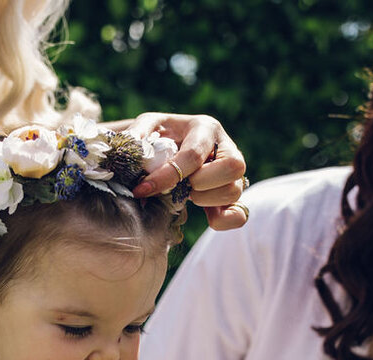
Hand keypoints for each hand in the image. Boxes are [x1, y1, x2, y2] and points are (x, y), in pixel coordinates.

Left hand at [126, 113, 247, 229]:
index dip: (166, 176)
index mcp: (205, 128)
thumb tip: (132, 143)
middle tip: (179, 187)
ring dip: (206, 200)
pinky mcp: (232, 194)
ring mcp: (234, 173)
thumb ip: (139, 131)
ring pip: (235, 190)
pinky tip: (208, 218)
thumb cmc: (162, 136)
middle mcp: (227, 147)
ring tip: (188, 195)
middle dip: (199, 184)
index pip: (193, 155)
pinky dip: (225, 220)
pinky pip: (240, 213)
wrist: (172, 147)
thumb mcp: (149, 126)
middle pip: (232, 167)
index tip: (142, 189)